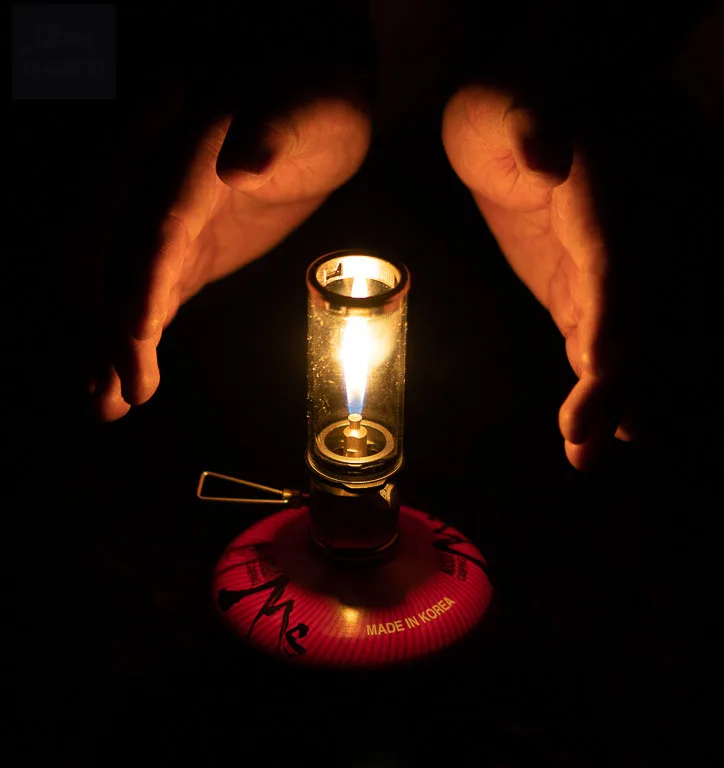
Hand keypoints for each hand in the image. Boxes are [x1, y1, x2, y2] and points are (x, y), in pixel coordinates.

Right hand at [90, 98, 369, 420]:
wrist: (312, 114)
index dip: (146, 276)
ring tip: (104, 405)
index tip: (138, 327)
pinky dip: (137, 342)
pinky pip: (155, 300)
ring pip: (134, 290)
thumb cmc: (318, 106)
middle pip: (135, 265)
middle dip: (123, 329)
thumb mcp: (313, 111)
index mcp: (195, 158)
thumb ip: (278, 131)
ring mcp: (173, 227)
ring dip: (116, 347)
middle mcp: (168, 194)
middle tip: (122, 390)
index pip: (164, 222)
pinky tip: (124, 387)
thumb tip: (243, 162)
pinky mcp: (186, 255)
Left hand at [443, 86, 630, 469]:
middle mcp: (622, 235)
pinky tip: (588, 433)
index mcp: (609, 189)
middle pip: (634, 314)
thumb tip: (549, 151)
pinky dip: (595, 387)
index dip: (616, 313)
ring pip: (625, 339)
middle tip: (582, 434)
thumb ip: (529, 123)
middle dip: (618, 378)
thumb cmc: (503, 100)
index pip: (621, 258)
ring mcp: (607, 268)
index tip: (600, 363)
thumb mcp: (505, 98)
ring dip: (613, 397)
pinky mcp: (585, 291)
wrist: (508, 114)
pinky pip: (597, 343)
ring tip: (587, 452)